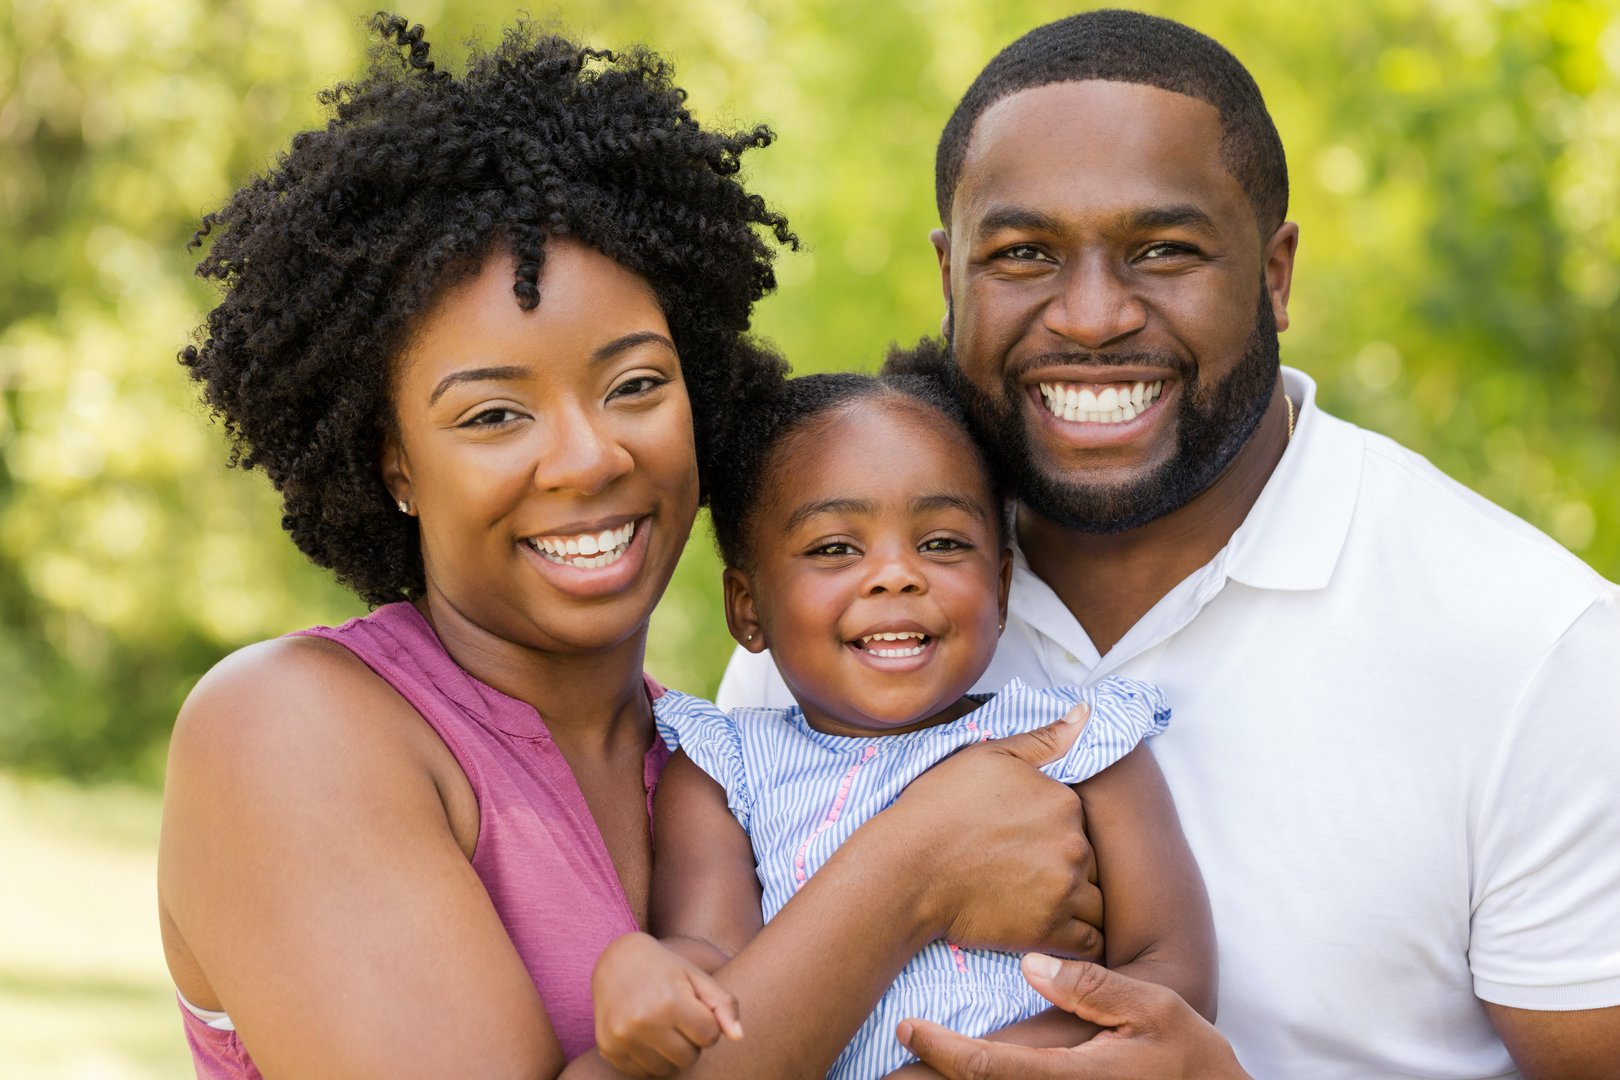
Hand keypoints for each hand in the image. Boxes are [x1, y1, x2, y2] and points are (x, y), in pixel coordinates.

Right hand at [591, 932, 742, 1076]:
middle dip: (691, 1042)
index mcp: (669, 1001)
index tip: (696, 1009)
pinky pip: (642, 1073)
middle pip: (688, 1057)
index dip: (707, 1024)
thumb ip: (723, 1005)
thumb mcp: (697, 977)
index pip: (709, 1037)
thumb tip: (739, 1037)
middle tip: (679, 1020)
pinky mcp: (608, 1049)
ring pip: (666, 1069)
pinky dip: (650, 1060)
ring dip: (671, 1054)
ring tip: (664, 1028)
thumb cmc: (665, 969)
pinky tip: (647, 1037)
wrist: (617, 962)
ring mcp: (622, 1037)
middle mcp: (643, 1021)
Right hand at [892, 704, 1103, 959]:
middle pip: (1092, 863)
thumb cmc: (938, 808)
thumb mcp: (988, 756)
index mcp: (1064, 801)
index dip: (1055, 833)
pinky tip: (1049, 932)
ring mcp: (1064, 890)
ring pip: (1096, 903)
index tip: (1022, 842)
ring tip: (1037, 903)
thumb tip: (1086, 713)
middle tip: (1025, 874)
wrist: (906, 867)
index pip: (1081, 822)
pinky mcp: (1049, 931)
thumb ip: (1044, 739)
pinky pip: (1090, 943)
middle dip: (1069, 869)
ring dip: (1076, 905)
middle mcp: (1073, 844)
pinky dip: (1077, 940)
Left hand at [897, 954, 1249, 1078]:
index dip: (940, 1052)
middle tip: (880, 1068)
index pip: (988, 1069)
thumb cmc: (1188, 1055)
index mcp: (1074, 1078)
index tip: (908, 1029)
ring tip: (900, 1074)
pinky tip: (957, 1076)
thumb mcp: (1152, 1008)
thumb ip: (1091, 986)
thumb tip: (1030, 962)